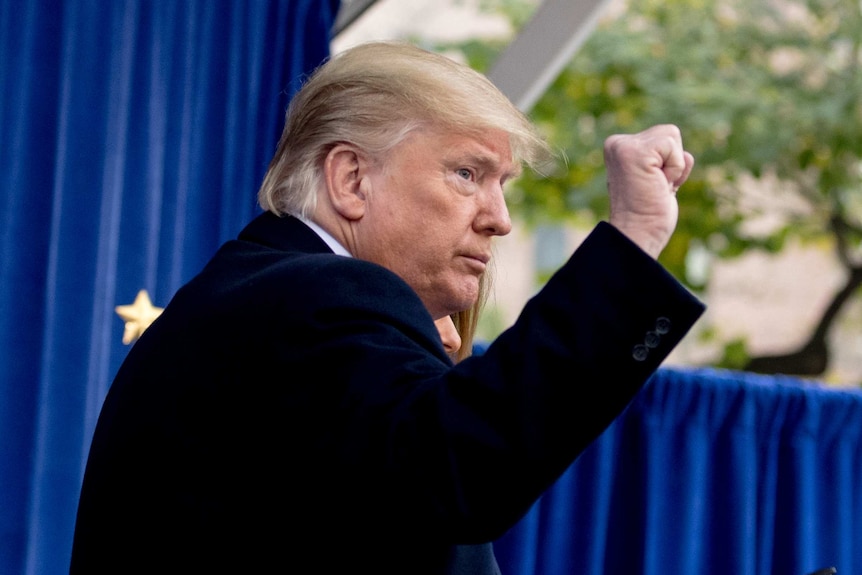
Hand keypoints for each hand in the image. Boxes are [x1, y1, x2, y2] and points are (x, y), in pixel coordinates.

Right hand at [603, 124, 693, 258]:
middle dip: (673, 162)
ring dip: (674, 165)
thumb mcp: (657, 180)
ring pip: (672, 135)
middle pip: (669, 132)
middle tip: (656, 187)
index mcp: (619, 148)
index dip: (669, 164)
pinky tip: (659, 185)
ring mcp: (624, 146)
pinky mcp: (635, 152)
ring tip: (657, 186)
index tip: (653, 186)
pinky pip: (672, 146)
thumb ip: (665, 161)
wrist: (638, 235)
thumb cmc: (649, 214)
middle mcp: (617, 143)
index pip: (663, 138)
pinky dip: (675, 169)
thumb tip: (687, 156)